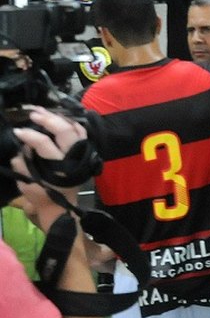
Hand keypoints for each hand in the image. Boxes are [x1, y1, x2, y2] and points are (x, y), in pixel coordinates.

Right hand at [11, 108, 87, 231]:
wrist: (60, 205)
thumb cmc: (40, 194)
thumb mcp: (26, 183)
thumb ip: (22, 164)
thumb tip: (22, 146)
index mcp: (58, 166)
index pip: (44, 144)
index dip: (30, 136)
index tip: (18, 131)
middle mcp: (73, 157)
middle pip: (65, 131)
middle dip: (48, 120)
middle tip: (33, 113)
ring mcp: (81, 153)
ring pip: (76, 129)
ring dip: (59, 118)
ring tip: (43, 111)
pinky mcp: (84, 152)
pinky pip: (81, 132)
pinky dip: (70, 123)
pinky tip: (58, 117)